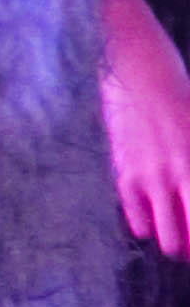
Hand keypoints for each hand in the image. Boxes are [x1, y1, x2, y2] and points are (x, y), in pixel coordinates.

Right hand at [104, 0, 189, 260]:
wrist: (132, 64)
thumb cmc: (176, 89)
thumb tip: (189, 188)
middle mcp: (177, 175)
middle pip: (188, 239)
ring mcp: (148, 177)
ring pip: (165, 238)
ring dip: (175, 241)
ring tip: (178, 236)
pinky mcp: (123, 173)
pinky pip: (137, 221)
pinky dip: (148, 225)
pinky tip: (154, 219)